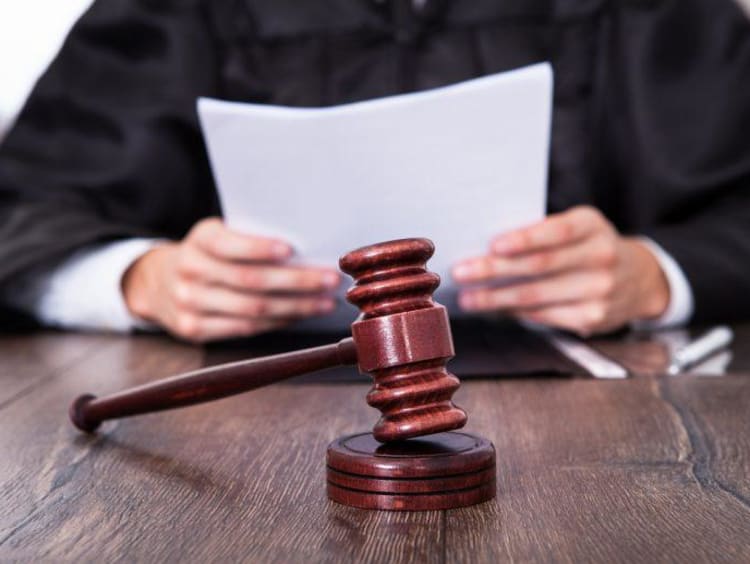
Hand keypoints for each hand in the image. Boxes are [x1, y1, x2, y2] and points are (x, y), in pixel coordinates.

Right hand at [122, 218, 339, 342]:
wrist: (156, 282)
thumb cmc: (207, 254)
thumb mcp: (217, 235)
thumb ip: (249, 238)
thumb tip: (306, 251)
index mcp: (200, 240)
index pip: (229, 244)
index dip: (258, 248)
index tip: (290, 250)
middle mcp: (190, 270)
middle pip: (250, 281)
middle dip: (296, 281)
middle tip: (329, 280)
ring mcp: (189, 303)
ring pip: (252, 309)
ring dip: (295, 307)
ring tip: (324, 302)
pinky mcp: (193, 329)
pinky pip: (245, 328)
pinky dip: (277, 322)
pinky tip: (299, 315)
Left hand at [452, 206, 669, 335]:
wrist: (639, 279)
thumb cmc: (588, 247)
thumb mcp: (577, 228)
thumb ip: (542, 233)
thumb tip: (488, 248)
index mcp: (593, 225)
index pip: (558, 232)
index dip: (525, 239)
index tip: (493, 245)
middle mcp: (601, 257)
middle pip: (539, 266)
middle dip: (494, 270)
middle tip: (461, 272)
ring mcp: (600, 291)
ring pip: (536, 296)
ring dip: (495, 298)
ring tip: (468, 298)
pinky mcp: (592, 318)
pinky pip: (543, 315)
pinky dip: (514, 312)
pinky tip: (493, 309)